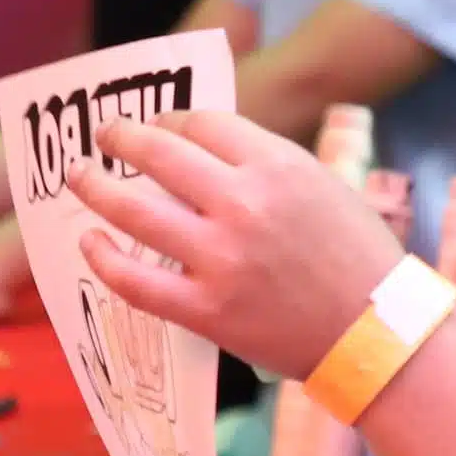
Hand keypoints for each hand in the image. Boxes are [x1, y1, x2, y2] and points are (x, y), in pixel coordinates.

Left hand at [68, 111, 398, 383]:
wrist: (377, 333)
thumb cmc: (358, 257)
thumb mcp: (324, 185)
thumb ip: (265, 165)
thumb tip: (206, 151)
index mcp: (277, 166)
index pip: (201, 124)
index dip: (169, 121)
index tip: (156, 127)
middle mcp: (243, 204)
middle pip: (159, 153)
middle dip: (120, 137)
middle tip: (104, 135)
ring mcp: (220, 258)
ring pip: (133, 211)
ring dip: (95, 187)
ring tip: (79, 177)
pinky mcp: (206, 309)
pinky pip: (135, 281)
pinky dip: (103, 259)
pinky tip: (90, 243)